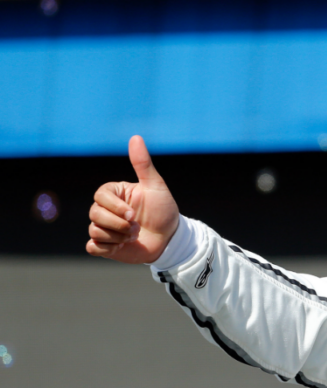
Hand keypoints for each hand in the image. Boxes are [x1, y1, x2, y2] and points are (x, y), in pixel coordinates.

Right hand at [86, 135, 179, 263]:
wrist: (170, 240)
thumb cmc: (163, 210)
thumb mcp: (156, 186)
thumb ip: (143, 164)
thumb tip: (135, 137)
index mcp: (114, 194)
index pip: (100, 196)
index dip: (115, 207)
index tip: (133, 214)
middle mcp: (106, 210)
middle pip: (95, 214)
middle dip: (119, 224)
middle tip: (137, 228)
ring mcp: (104, 228)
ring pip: (95, 231)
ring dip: (118, 237)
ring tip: (134, 236)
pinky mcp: (105, 246)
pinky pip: (92, 247)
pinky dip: (107, 248)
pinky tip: (122, 246)